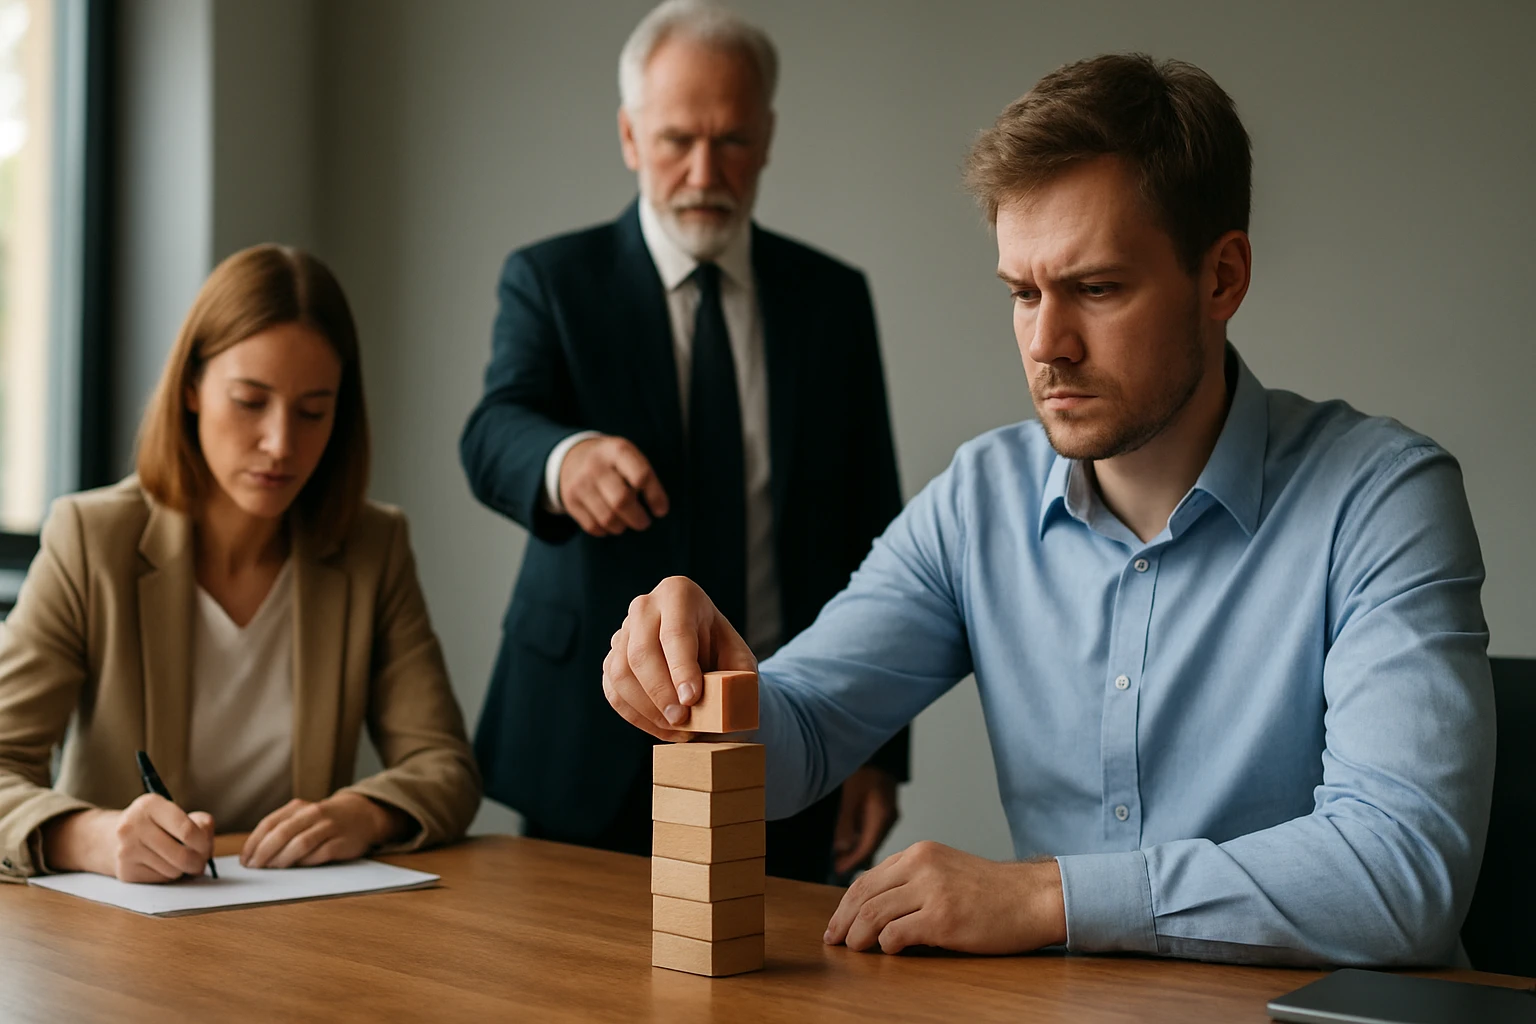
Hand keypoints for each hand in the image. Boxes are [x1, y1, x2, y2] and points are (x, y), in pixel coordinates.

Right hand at [42, 796, 214, 882]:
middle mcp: (133, 826)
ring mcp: (126, 850)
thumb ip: (199, 822)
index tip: (207, 847)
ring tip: (178, 859)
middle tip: (201, 861)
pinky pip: (161, 879)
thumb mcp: (173, 812)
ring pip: (173, 870)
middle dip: (198, 861)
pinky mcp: (125, 871)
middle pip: (182, 855)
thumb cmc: (155, 824)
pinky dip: (168, 875)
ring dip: (183, 869)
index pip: (187, 830)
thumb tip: (206, 841)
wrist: (110, 838)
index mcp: (150, 804)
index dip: (204, 843)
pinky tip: (161, 864)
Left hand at [240, 792, 406, 868]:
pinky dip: (305, 862)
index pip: (269, 824)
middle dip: (264, 853)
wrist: (361, 815)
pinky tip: (297, 867)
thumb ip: (281, 830)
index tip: (245, 860)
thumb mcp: (302, 817)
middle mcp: (313, 813)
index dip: (254, 843)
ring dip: (283, 859)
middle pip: (282, 833)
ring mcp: (329, 827)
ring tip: (273, 869)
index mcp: (298, 807)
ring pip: (300, 843)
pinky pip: (319, 854)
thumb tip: (255, 855)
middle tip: (255, 868)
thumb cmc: (324, 821)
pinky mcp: (342, 842)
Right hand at [559, 435, 668, 536]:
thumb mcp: (628, 455)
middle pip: (622, 500)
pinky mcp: (570, 501)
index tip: (661, 510)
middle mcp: (596, 466)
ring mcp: (580, 484)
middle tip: (644, 522)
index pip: (641, 476)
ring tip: (627, 521)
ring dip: (623, 526)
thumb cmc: (612, 461)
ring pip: (608, 518)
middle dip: (638, 518)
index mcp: (617, 450)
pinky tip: (611, 523)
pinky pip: (593, 526)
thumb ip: (644, 476)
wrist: (571, 457)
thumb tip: (659, 510)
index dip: (655, 496)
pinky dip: (606, 530)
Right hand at [602, 575, 756, 741]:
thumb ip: (738, 676)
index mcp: (679, 594)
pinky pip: (613, 689)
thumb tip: (725, 700)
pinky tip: (661, 728)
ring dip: (647, 708)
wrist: (703, 653)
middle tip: (682, 719)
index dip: (681, 668)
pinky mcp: (611, 658)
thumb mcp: (739, 658)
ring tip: (676, 729)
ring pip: (621, 672)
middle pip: (641, 652)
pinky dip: (635, 715)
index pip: (675, 633)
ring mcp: (622, 632)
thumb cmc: (722, 653)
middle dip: (661, 692)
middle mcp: (644, 607)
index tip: (692, 699)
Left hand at [824, 841, 1066, 954]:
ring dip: (858, 937)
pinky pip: (896, 934)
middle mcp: (921, 866)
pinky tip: (889, 951)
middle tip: (834, 942)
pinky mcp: (943, 919)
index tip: (836, 925)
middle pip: (863, 895)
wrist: (1034, 897)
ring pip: (873, 915)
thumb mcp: (946, 869)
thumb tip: (874, 906)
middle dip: (843, 922)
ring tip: (854, 950)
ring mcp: (932, 891)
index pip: (866, 878)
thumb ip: (913, 879)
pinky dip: (886, 946)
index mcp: (919, 853)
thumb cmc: (993, 891)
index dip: (844, 905)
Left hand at [833, 767, 900, 874]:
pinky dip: (861, 838)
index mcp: (883, 816)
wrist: (876, 749)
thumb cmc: (863, 768)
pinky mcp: (884, 810)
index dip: (852, 862)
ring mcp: (889, 814)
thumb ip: (845, 823)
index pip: (868, 848)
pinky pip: (873, 830)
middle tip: (836, 867)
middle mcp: (889, 818)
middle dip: (854, 858)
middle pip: (872, 846)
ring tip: (839, 857)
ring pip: (872, 840)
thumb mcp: (850, 795)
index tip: (838, 871)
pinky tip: (850, 841)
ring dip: (857, 849)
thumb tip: (841, 848)